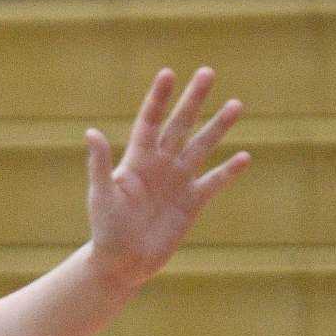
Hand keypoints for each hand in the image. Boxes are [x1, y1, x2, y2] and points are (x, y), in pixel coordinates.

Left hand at [83, 68, 248, 287]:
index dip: (159, 98)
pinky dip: (229, 171)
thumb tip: (91, 132)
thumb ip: (100, 164)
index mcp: (137, 160)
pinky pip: (214, 182)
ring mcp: (178, 182)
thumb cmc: (105, 229)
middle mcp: (160, 165)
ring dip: (218, 127)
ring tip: (235, 104)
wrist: (122, 263)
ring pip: (202, 147)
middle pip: (180, 125)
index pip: (151, 121)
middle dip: (194, 99)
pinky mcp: (192, 203)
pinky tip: (244, 156)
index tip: (169, 73)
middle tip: (208, 72)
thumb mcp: (102, 195)